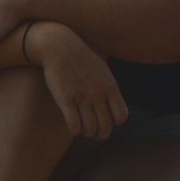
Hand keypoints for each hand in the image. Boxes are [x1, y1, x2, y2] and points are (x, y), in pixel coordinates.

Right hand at [33, 23, 127, 142]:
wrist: (59, 45)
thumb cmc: (81, 59)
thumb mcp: (103, 71)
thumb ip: (110, 89)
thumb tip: (115, 108)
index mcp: (110, 87)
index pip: (121, 117)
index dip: (113, 122)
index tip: (104, 118)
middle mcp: (98, 93)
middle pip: (105, 127)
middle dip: (99, 134)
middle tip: (92, 132)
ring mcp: (82, 96)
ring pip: (90, 129)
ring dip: (86, 133)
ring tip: (81, 128)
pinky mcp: (65, 98)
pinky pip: (74, 125)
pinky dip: (74, 130)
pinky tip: (71, 125)